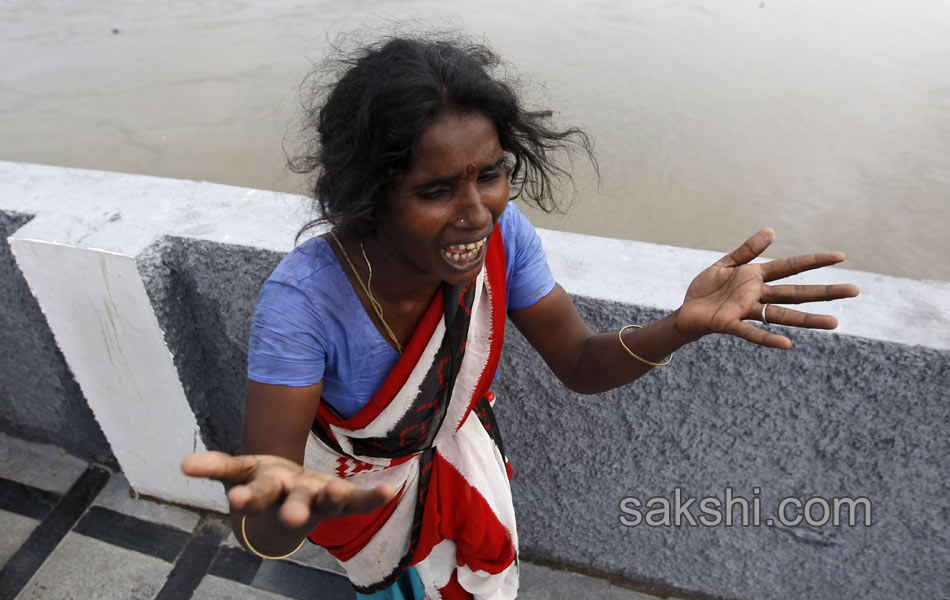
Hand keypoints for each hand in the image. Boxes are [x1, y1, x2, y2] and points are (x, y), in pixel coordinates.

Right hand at [181, 451, 395, 527]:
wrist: (287, 505)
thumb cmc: (264, 484)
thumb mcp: (239, 473)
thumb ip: (216, 467)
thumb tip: (183, 463)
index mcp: (266, 491)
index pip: (254, 494)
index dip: (246, 499)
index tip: (235, 501)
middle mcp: (294, 498)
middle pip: (293, 504)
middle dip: (292, 511)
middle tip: (292, 520)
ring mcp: (318, 499)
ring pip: (327, 502)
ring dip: (336, 500)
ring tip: (341, 495)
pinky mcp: (339, 497)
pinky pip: (359, 500)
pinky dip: (374, 498)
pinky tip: (391, 490)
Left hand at [675, 228, 858, 348]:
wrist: (685, 311)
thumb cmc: (707, 289)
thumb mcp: (725, 264)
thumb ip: (747, 250)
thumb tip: (771, 231)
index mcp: (756, 277)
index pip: (791, 267)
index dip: (814, 261)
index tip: (841, 256)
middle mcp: (757, 295)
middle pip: (796, 292)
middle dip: (824, 291)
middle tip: (855, 290)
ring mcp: (745, 311)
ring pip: (781, 315)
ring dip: (808, 319)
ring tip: (835, 323)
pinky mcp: (729, 324)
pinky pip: (751, 332)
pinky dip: (767, 338)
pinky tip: (787, 344)